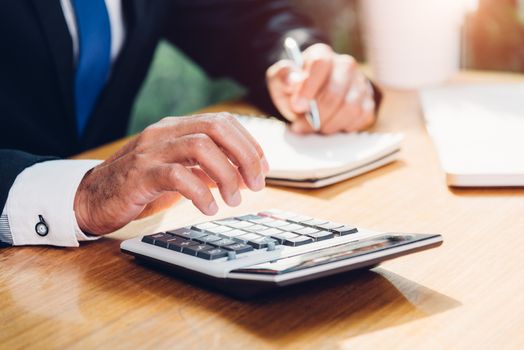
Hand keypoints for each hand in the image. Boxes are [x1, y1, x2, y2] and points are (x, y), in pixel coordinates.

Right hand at [74, 113, 268, 234]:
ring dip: (227, 174)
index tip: (263, 167)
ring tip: (234, 199)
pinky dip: (201, 192)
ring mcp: (151, 151)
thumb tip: (244, 175)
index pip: (223, 122)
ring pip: (201, 147)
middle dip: (245, 155)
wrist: (92, 199)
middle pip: (216, 128)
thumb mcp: (181, 174)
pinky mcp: (140, 175)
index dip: (249, 143)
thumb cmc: (140, 186)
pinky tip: (209, 208)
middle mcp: (165, 133)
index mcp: (177, 128)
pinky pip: (178, 175)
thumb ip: (209, 170)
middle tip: (256, 184)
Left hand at [267, 43, 376, 133]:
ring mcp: (360, 82)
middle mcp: (345, 64)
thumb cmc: (294, 89)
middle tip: (302, 125)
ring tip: (315, 127)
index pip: (320, 64)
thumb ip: (283, 78)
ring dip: (329, 124)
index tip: (297, 106)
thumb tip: (294, 80)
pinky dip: (343, 126)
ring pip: (350, 108)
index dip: (308, 88)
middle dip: (316, 115)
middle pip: (335, 93)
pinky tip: (331, 124)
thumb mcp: (279, 81)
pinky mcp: (368, 100)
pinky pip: (361, 117)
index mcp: (322, 54)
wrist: (309, 99)